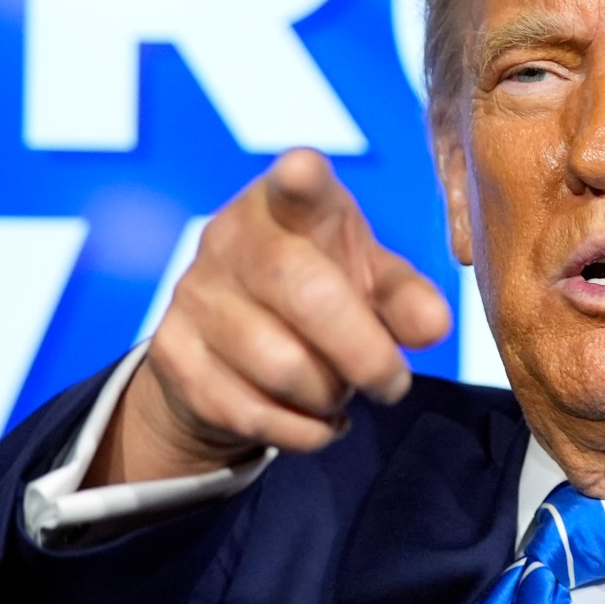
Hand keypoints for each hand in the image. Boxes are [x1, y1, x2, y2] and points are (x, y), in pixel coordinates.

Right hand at [90, 150, 455, 486]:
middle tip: (393, 383)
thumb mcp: (369, 284)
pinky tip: (313, 419)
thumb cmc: (319, 297)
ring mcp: (193, 293)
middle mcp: (230, 237)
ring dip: (329, 395)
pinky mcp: (171, 352)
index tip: (303, 172)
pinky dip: (300, 431)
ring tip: (340, 392)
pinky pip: (251, 412)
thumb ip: (405, 297)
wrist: (225, 353)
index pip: (293, 183)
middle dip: (363, 352)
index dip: (300, 180)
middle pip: (303, 293)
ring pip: (280, 365)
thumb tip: (433, 326)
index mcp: (287, 204)